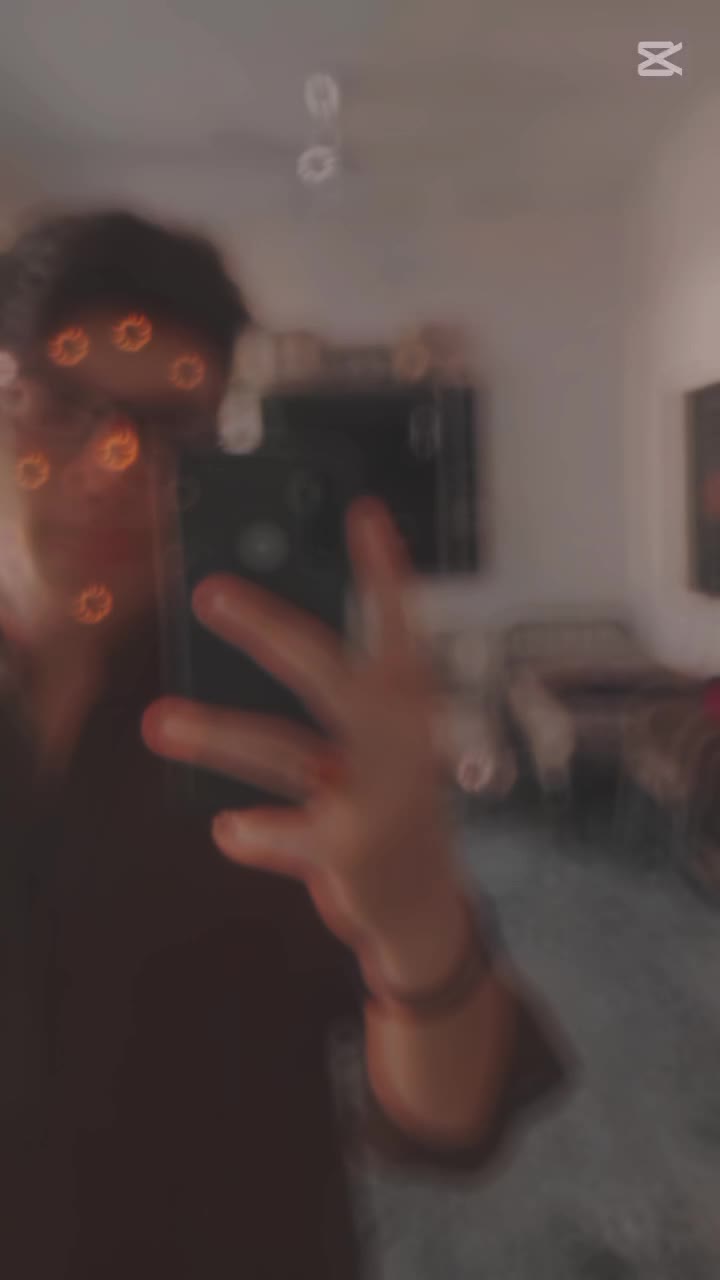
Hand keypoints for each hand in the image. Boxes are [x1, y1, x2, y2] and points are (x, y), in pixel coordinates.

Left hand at [141, 497, 462, 961]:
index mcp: (411, 708)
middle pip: (325, 672)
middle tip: (209, 594)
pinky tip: (230, 830)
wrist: (425, 905)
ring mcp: (377, 795)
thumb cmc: (392, 805)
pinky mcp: (348, 848)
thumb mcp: (379, 749)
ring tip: (155, 722)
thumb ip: (336, 705)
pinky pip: (281, 831)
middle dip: (267, 629)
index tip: (365, 513)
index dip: (385, 572)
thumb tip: (261, 643)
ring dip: (215, 735)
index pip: (400, 628)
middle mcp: (401, 742)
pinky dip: (255, 833)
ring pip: (280, 751)